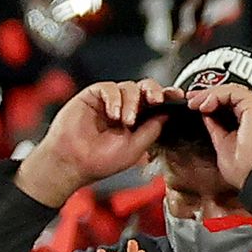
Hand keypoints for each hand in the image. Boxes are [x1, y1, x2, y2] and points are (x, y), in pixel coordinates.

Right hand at [16, 80, 181, 205]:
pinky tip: (113, 114)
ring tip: (125, 121)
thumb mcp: (134, 149)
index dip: (169, 96)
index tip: (179, 96)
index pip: (158, 103)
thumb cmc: (101, 161)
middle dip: (155, 91)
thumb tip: (168, 114)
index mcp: (140, 120)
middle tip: (156, 100)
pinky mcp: (93, 96)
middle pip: (146, 88)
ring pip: (130, 87)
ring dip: (131, 102)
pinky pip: (109, 88)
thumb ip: (152, 131)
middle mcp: (127, 107)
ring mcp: (110, 101)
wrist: (72, 164)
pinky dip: (115, 98)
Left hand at [186, 84, 251, 189]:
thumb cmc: (247, 171)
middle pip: (232, 95)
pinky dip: (216, 95)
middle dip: (209, 95)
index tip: (195, 106)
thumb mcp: (224, 145)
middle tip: (191, 100)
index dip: (213, 102)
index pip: (233, 104)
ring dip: (210, 94)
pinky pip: (234, 92)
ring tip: (195, 103)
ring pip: (232, 90)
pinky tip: (205, 105)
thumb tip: (207, 117)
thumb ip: (217, 129)